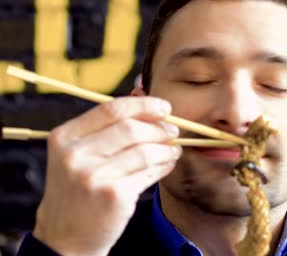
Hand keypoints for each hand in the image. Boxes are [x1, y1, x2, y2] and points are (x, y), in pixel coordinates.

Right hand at [32, 97, 180, 255]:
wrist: (66, 237)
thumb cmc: (78, 190)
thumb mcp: (78, 155)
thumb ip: (106, 127)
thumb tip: (143, 96)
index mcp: (65, 137)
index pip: (111, 109)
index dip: (144, 105)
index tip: (164, 107)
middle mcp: (75, 155)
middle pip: (132, 128)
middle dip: (159, 128)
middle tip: (173, 132)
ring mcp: (94, 176)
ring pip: (145, 151)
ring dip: (166, 149)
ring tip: (173, 150)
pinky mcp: (114, 195)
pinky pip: (149, 173)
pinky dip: (163, 166)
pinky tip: (167, 165)